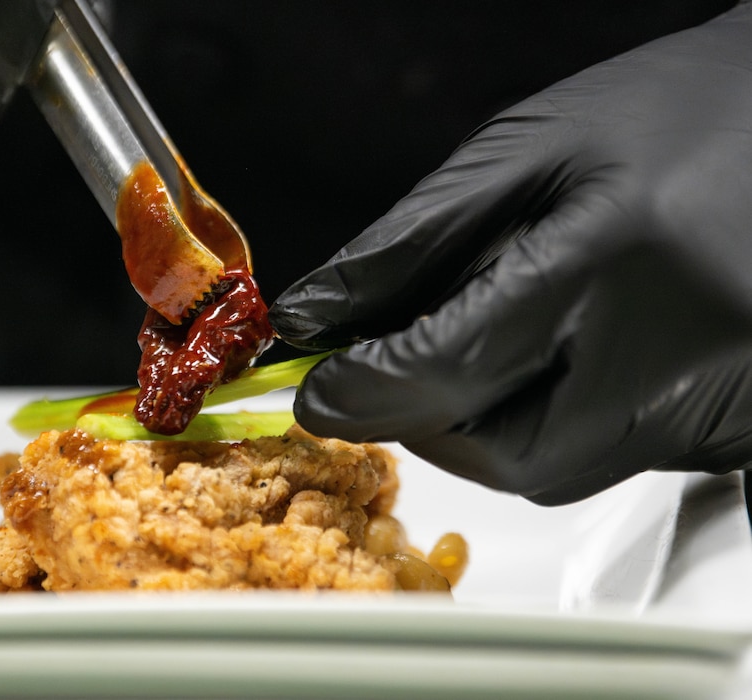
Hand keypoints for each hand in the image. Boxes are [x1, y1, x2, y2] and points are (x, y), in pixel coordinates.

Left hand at [270, 4, 751, 504]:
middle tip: (391, 373)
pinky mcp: (738, 425)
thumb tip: (317, 316)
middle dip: (422, 423)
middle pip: (503, 454)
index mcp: (613, 261)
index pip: (447, 369)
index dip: (361, 390)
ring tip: (474, 351)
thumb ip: (412, 242)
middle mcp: (675, 354)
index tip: (316, 387)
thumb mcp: (532, 149)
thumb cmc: (681, 113)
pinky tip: (560, 356)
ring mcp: (718, 402)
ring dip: (484, 427)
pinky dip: (556, 421)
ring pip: (557, 469)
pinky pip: (613, 455)